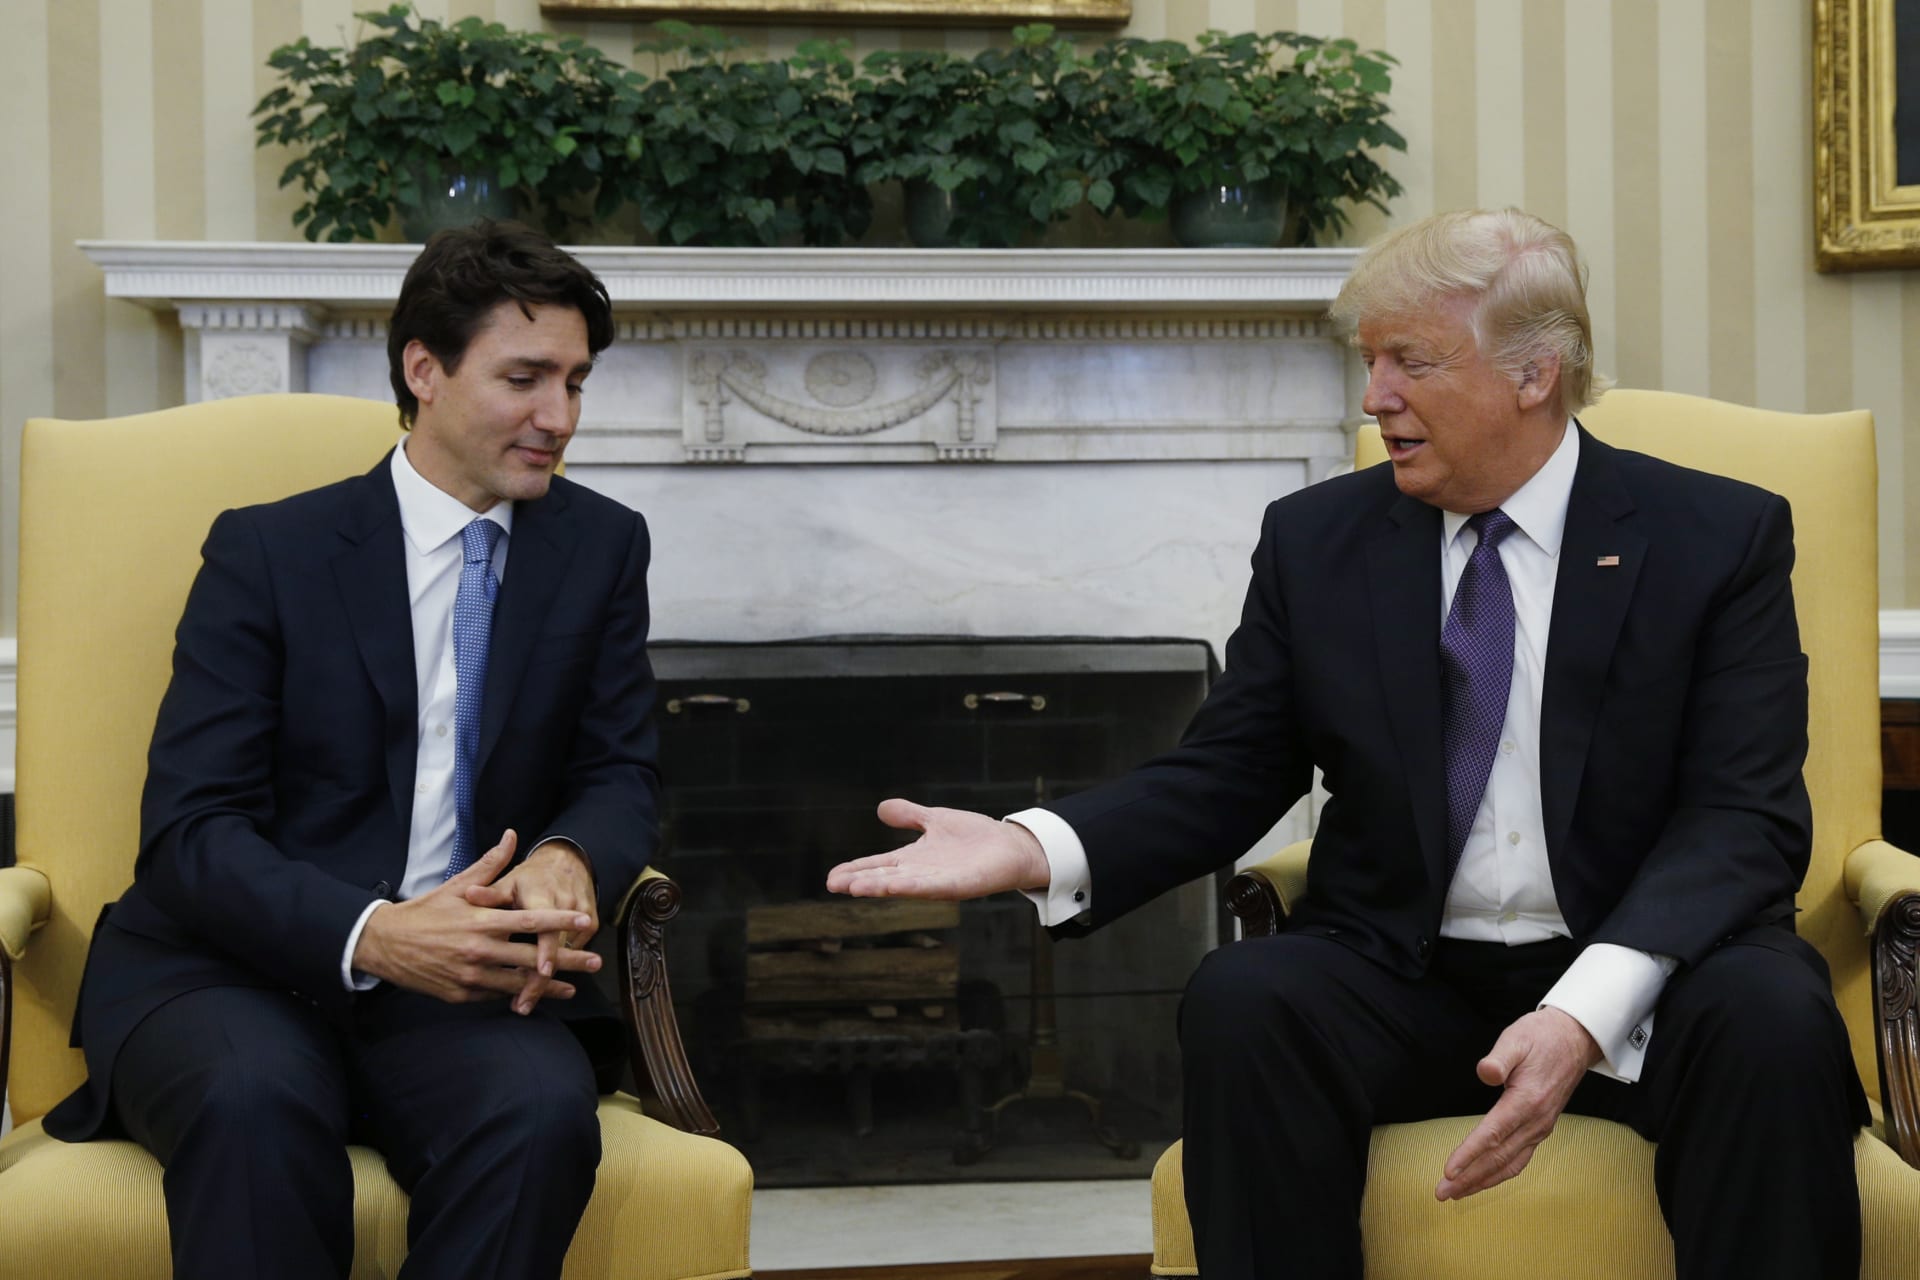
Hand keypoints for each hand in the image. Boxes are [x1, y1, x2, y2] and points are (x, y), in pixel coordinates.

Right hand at [352, 830, 601, 1008]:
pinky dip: (517, 995)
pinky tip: (536, 995)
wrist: (383, 944)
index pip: (529, 922)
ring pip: (518, 984)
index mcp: (481, 921)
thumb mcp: (456, 885)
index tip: (585, 920)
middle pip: (532, 958)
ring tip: (573, 989)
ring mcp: (470, 976)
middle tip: (596, 961)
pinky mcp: (461, 995)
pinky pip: (496, 996)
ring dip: (548, 988)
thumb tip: (512, 835)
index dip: (560, 921)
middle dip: (567, 961)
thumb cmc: (425, 911)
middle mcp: (479, 951)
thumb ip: (490, 865)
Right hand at [825, 799, 1051, 900]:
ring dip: (879, 887)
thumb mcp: (935, 820)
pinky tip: (894, 886)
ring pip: (903, 885)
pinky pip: (932, 887)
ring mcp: (939, 881)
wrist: (1010, 846)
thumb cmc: (974, 836)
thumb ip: (909, 816)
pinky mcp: (959, 885)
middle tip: (833, 885)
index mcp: (914, 859)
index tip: (831, 878)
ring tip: (854, 888)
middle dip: (860, 881)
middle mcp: (922, 873)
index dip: (855, 870)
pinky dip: (911, 887)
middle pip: (884, 878)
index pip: (878, 865)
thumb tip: (881, 808)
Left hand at [1436, 1007, 1600, 1200]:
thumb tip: (1485, 1072)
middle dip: (1469, 1178)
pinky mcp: (1540, 1129)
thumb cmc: (1541, 1037)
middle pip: (1498, 1157)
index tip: (1448, 1171)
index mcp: (1527, 1100)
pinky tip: (1484, 1180)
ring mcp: (1540, 1128)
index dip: (1469, 1154)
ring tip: (1456, 1193)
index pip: (1493, 1134)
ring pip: (1510, 1164)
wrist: (1574, 1040)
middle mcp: (1536, 1121)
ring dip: (1482, 1181)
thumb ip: (1499, 1057)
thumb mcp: (1517, 1038)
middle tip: (1441, 1192)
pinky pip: (1520, 1160)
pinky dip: (1499, 1174)